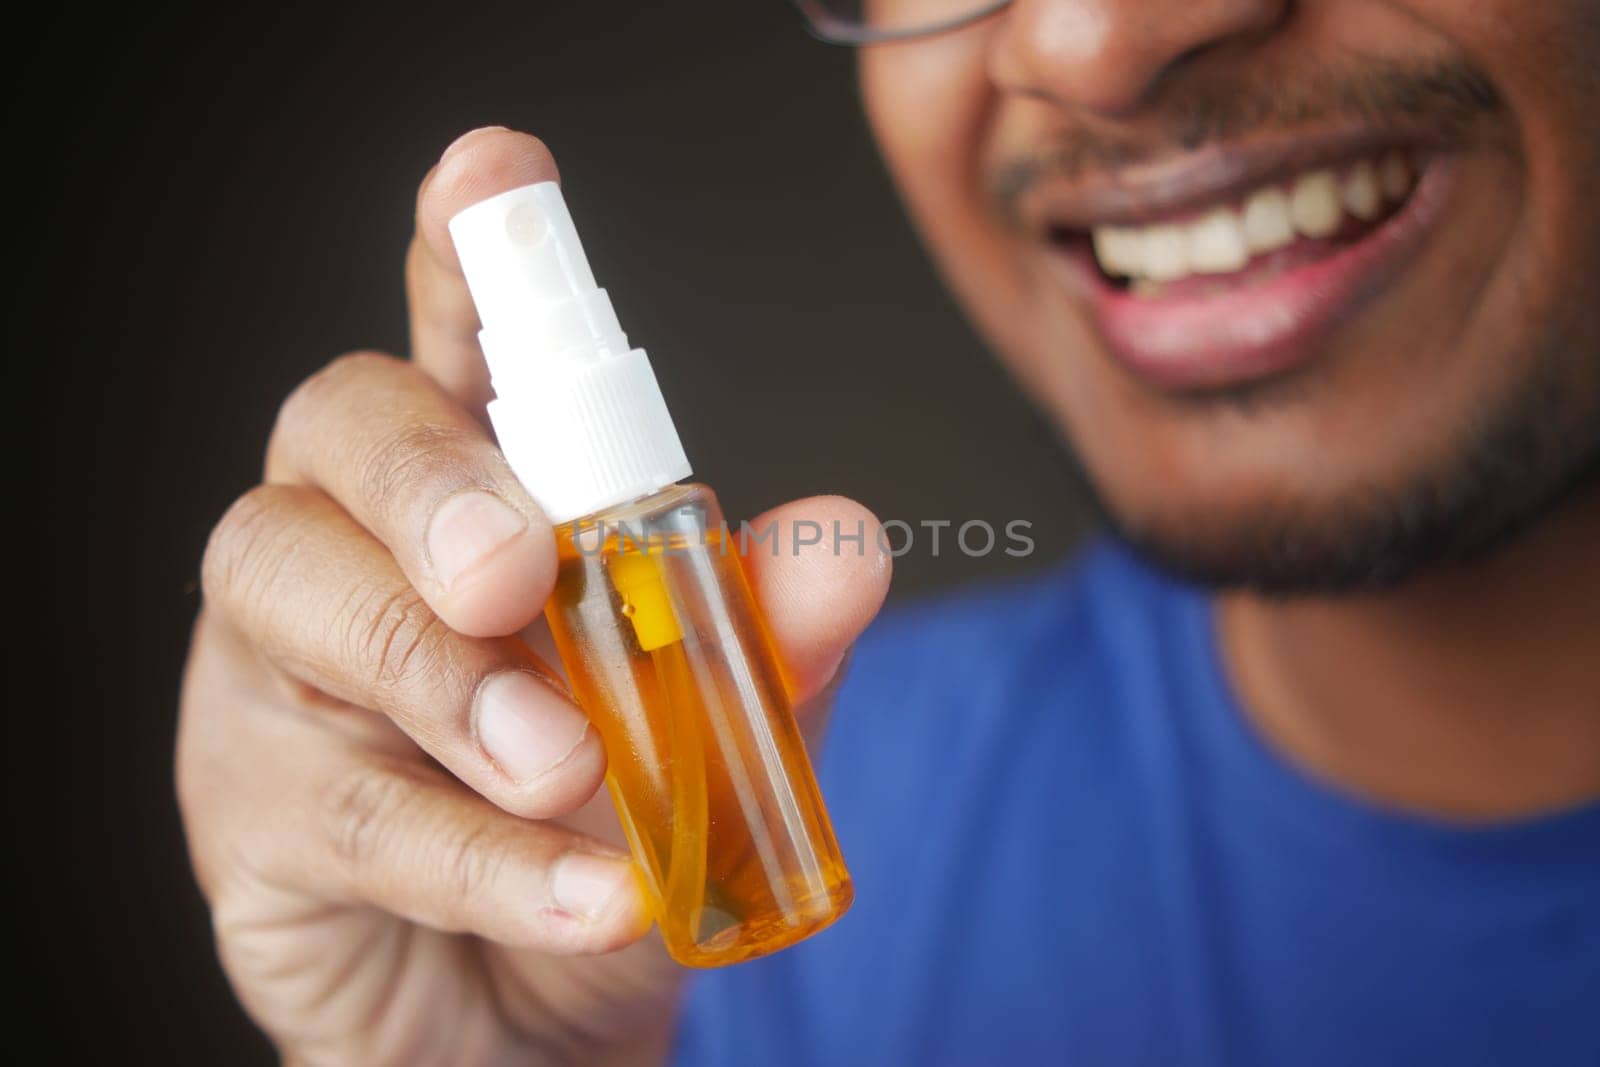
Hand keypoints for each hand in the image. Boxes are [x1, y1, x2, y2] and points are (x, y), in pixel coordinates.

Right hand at [176, 128, 891, 1065]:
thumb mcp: (713, 731)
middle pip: (337, 429)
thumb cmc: (609, 833)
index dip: (469, 251)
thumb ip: (766, 636)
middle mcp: (353, 547)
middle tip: (517, 570)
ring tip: (568, 769)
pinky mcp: (252, 813)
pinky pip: (346, 812)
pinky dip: (478, 857)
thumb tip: (842, 545)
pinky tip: (585, 896)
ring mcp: (280, 676)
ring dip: (446, 683)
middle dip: (432, 482)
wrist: (527, 1015)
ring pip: (301, 604)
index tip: (498, 172)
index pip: (458, 339)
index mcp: (473, 492)